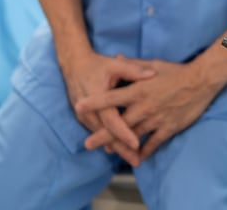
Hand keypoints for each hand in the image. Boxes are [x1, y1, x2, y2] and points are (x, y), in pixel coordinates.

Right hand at [61, 51, 154, 165]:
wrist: (74, 65)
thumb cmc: (98, 65)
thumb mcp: (115, 65)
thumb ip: (134, 70)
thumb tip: (152, 75)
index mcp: (98, 98)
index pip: (112, 120)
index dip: (124, 133)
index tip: (136, 144)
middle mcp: (89, 111)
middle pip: (107, 134)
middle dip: (121, 148)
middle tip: (137, 161)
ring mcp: (85, 116)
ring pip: (102, 136)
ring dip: (116, 148)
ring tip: (133, 158)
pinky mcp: (85, 119)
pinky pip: (99, 133)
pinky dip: (110, 142)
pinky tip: (121, 150)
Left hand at [75, 59, 218, 160]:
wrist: (201, 81)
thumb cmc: (176, 71)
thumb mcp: (153, 64)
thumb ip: (132, 64)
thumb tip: (117, 56)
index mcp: (138, 90)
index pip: (111, 98)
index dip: (94, 103)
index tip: (79, 108)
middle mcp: (144, 106)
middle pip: (119, 124)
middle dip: (102, 135)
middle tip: (88, 144)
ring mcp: (156, 119)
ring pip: (134, 136)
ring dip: (120, 146)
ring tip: (108, 152)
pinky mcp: (168, 128)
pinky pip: (154, 143)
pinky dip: (144, 151)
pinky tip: (137, 158)